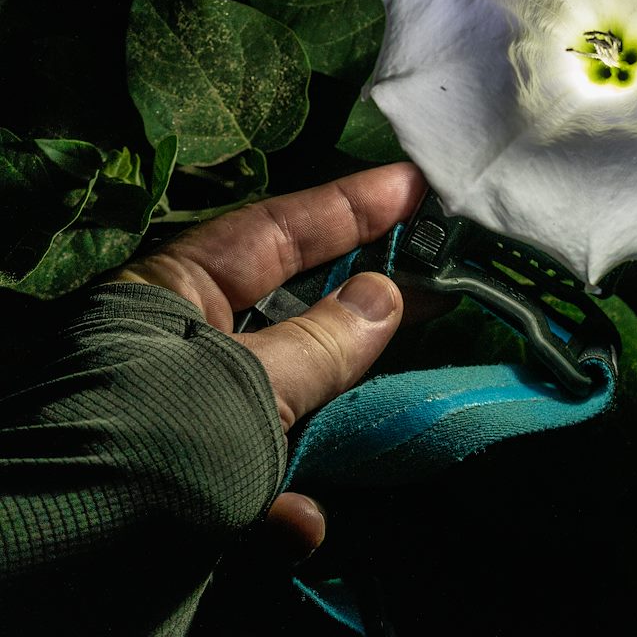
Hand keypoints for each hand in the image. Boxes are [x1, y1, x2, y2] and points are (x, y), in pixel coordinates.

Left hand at [112, 162, 431, 563]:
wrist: (58, 584)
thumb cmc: (148, 454)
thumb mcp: (245, 388)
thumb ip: (322, 342)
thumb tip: (387, 296)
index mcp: (172, 295)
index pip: (275, 230)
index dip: (349, 206)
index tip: (417, 188)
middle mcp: (180, 343)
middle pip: (289, 305)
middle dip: (362, 300)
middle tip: (441, 273)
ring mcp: (190, 412)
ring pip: (286, 389)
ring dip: (333, 406)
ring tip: (400, 390)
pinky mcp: (192, 481)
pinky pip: (255, 474)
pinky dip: (283, 500)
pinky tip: (298, 525)